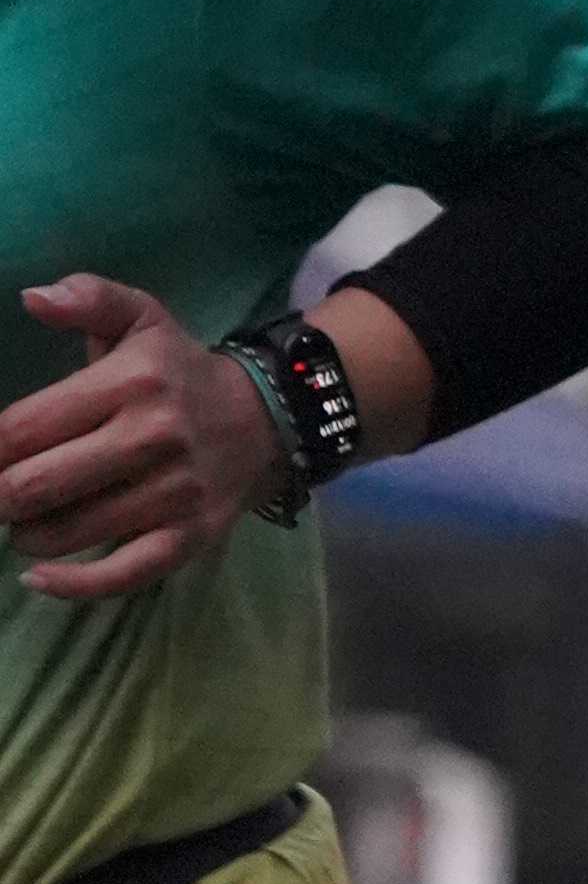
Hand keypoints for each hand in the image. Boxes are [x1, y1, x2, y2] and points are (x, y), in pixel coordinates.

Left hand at [0, 280, 288, 599]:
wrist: (266, 418)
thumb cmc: (178, 370)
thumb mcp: (140, 318)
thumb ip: (87, 298)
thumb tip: (32, 297)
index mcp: (129, 383)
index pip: (22, 428)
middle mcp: (151, 438)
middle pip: (34, 486)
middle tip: (0, 493)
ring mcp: (172, 494)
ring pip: (67, 533)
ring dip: (24, 534)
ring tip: (22, 520)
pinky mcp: (189, 538)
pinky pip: (120, 576)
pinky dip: (69, 585)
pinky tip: (37, 577)